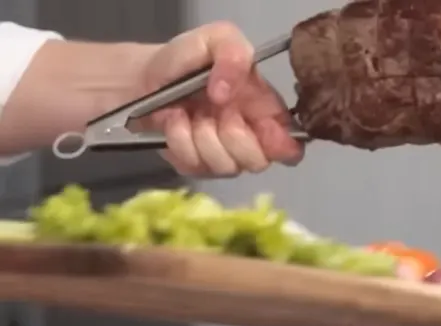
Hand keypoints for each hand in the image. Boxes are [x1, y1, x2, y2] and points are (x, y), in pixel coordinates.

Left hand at [139, 22, 302, 176]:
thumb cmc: (187, 59)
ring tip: (188, 112)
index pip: (291, 146)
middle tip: (215, 109)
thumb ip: (234, 54)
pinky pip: (196, 167)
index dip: (280, 144)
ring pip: (226, 166)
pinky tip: (175, 122)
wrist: (144, 77)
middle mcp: (251, 140)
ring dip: (202, 136)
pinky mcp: (197, 167)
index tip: (258, 126)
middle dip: (233, 135)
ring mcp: (224, 157)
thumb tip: (227, 93)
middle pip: (258, 162)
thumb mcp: (217, 38)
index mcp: (266, 113)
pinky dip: (179, 141)